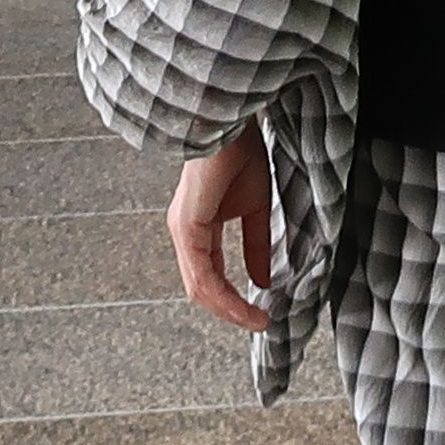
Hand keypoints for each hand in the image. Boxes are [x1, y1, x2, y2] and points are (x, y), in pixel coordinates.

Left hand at [168, 131, 273, 331]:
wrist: (233, 119)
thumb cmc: (241, 151)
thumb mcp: (256, 208)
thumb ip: (256, 246)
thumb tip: (262, 282)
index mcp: (197, 227)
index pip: (211, 276)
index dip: (234, 301)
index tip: (262, 316)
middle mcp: (184, 231)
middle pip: (201, 289)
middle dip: (230, 312)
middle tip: (259, 325)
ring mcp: (182, 230)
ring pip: (199, 287)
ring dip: (228, 310)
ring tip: (255, 321)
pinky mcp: (187, 225)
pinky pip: (202, 273)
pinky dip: (223, 296)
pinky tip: (244, 305)